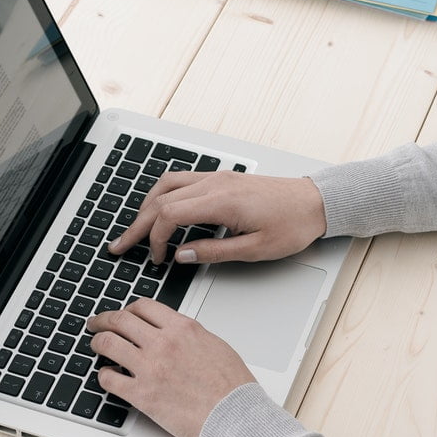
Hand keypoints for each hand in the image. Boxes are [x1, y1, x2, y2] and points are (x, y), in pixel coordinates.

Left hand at [87, 298, 254, 436]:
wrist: (235, 417)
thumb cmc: (232, 388)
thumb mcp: (215, 346)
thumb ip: (190, 336)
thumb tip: (175, 334)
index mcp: (182, 328)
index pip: (143, 306)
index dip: (127, 309)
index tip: (122, 315)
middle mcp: (163, 344)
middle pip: (120, 320)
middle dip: (102, 320)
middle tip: (96, 325)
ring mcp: (150, 368)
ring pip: (108, 344)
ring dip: (97, 343)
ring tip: (96, 346)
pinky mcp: (142, 395)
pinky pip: (108, 379)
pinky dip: (103, 375)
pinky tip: (107, 376)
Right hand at [108, 171, 326, 264]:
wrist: (316, 202)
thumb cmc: (292, 225)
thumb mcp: (255, 250)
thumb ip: (214, 252)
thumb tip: (182, 255)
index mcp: (221, 201)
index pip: (169, 215)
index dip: (154, 238)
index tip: (156, 259)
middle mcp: (215, 183)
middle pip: (161, 199)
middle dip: (137, 224)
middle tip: (120, 245)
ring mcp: (217, 177)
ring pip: (167, 185)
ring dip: (146, 206)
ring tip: (136, 228)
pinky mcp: (222, 178)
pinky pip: (182, 180)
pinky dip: (163, 195)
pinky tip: (160, 210)